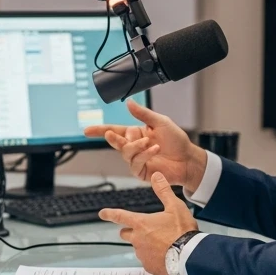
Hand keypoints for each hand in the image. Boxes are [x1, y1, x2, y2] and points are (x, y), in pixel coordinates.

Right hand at [82, 98, 207, 191]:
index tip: (87, 130)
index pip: (115, 130)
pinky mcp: (141, 172)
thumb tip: (128, 102)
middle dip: (114, 138)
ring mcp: (137, 160)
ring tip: (149, 142)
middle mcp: (134, 146)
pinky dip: (144, 154)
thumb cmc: (177, 140)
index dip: (100, 130)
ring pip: (125, 153)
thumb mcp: (160, 121)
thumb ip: (143, 114)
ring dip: (136, 146)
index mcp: (136, 133)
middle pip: (116, 142)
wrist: (188, 159)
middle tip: (111, 134)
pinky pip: (135, 163)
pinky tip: (154, 149)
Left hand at [98, 172, 197, 274]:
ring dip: (146, 245)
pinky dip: (154, 258)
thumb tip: (156, 175)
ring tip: (164, 244)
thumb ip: (163, 191)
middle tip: (147, 231)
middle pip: (125, 234)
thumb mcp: (175, 207)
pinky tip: (166, 255)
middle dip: (131, 231)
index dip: (109, 214)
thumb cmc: (183, 231)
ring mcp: (142, 254)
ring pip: (138, 248)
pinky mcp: (148, 267)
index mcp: (141, 223)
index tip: (102, 213)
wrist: (190, 256)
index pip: (120, 216)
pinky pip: (147, 260)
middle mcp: (137, 239)